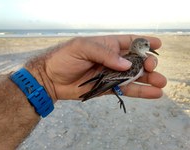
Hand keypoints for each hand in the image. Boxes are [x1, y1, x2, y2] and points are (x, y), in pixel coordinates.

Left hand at [45, 35, 166, 99]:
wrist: (51, 78)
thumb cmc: (64, 58)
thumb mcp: (82, 48)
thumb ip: (104, 54)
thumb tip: (125, 64)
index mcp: (107, 45)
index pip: (130, 42)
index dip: (144, 43)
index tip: (158, 45)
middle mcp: (112, 60)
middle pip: (135, 61)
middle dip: (148, 64)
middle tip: (153, 68)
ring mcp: (111, 75)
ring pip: (134, 77)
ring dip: (148, 80)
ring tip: (161, 83)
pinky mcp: (108, 88)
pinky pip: (126, 90)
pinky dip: (139, 92)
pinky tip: (153, 93)